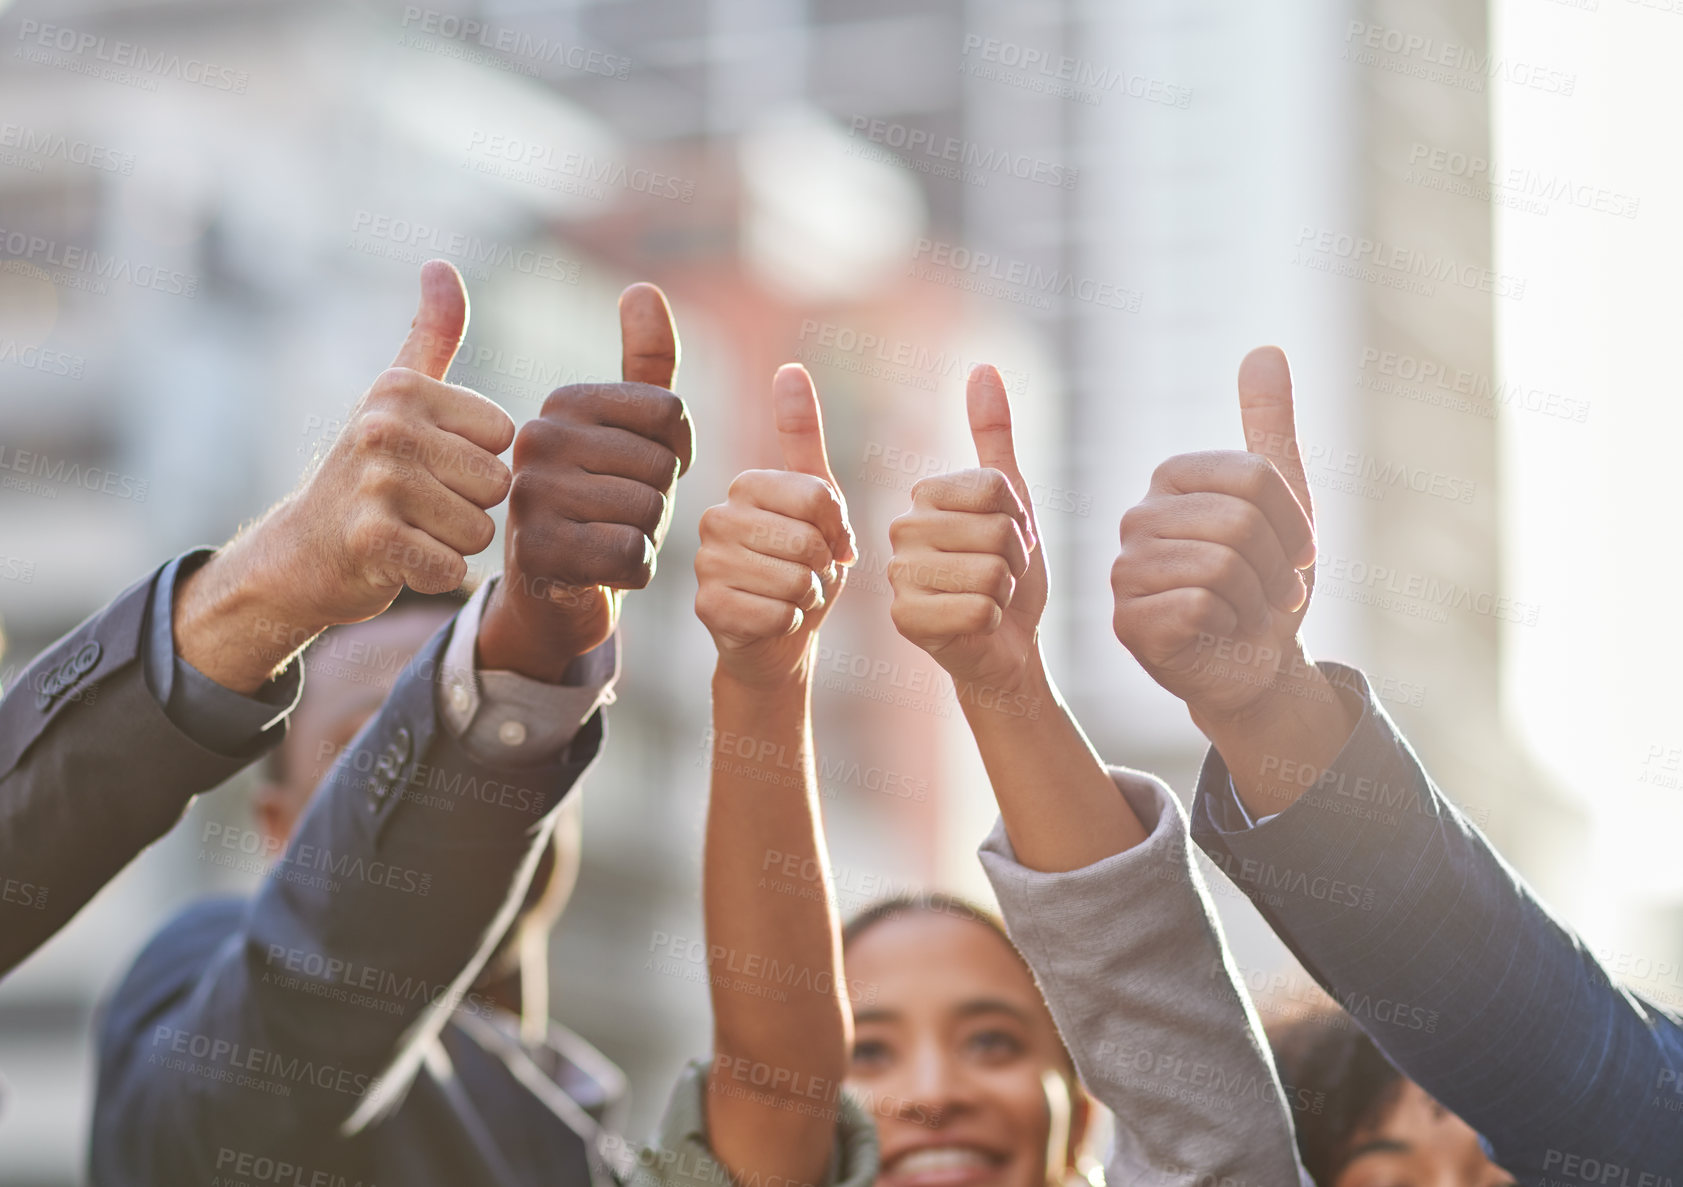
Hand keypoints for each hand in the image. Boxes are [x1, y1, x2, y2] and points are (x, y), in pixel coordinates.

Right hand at [175, 260, 513, 689]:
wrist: (299, 554)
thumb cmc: (365, 472)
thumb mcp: (397, 396)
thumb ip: (431, 334)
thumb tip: (441, 265)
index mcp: (403, 389)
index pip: (503, 438)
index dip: (476, 462)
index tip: (430, 465)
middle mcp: (386, 427)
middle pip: (497, 485)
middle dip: (469, 507)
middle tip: (419, 506)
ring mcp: (375, 483)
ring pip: (480, 530)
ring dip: (451, 542)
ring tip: (408, 530)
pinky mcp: (372, 541)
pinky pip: (453, 568)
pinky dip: (433, 575)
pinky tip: (398, 562)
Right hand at [477, 284, 694, 679]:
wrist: (552, 594)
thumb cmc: (601, 506)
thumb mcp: (628, 432)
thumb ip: (645, 364)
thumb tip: (642, 289)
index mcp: (563, 401)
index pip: (671, 412)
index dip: (676, 453)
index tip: (638, 471)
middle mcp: (537, 438)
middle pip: (662, 466)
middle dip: (659, 501)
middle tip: (618, 515)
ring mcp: (529, 495)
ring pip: (647, 511)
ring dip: (646, 539)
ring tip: (606, 540)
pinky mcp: (536, 553)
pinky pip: (630, 555)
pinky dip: (632, 572)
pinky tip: (601, 571)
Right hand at [694, 364, 855, 690]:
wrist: (776, 641)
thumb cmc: (800, 567)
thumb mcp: (815, 502)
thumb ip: (803, 438)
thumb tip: (789, 368)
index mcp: (744, 486)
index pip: (819, 497)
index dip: (838, 529)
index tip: (828, 541)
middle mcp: (714, 517)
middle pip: (807, 540)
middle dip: (823, 567)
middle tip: (807, 575)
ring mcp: (705, 564)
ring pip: (794, 580)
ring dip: (807, 597)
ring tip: (791, 597)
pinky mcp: (706, 608)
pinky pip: (776, 614)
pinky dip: (790, 623)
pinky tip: (773, 621)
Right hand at [887, 365, 1044, 694]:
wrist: (1006, 646)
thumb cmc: (1009, 573)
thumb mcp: (1012, 499)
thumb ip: (993, 435)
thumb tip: (982, 367)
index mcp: (923, 497)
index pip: (994, 490)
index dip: (1019, 520)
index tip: (1007, 541)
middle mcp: (900, 531)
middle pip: (995, 532)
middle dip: (1015, 560)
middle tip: (999, 576)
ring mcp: (899, 577)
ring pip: (990, 572)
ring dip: (1006, 592)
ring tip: (990, 599)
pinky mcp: (905, 621)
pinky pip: (980, 608)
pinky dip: (994, 621)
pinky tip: (978, 626)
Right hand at [1110, 346, 1319, 732]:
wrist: (1255, 666)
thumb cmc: (1267, 583)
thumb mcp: (1285, 501)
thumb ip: (1269, 425)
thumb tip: (1265, 349)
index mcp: (1171, 479)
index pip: (1253, 477)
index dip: (1295, 524)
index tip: (1296, 553)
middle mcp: (1137, 518)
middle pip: (1239, 521)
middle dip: (1278, 568)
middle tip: (1275, 594)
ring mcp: (1125, 571)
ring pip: (1221, 566)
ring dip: (1256, 601)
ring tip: (1247, 613)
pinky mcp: (1126, 622)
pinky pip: (1199, 607)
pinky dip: (1227, 628)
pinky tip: (1216, 635)